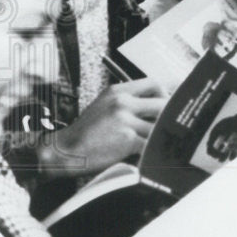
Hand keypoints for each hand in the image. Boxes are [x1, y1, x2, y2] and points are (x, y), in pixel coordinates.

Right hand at [38, 78, 167, 176]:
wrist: (64, 151)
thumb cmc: (86, 131)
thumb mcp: (105, 105)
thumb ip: (129, 101)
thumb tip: (159, 104)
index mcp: (118, 91)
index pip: (154, 83)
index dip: (167, 94)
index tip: (170, 104)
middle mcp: (122, 102)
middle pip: (163, 103)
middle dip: (170, 116)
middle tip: (172, 126)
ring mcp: (125, 120)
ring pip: (160, 125)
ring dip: (163, 135)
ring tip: (163, 141)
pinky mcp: (127, 139)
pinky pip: (151, 143)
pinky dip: (154, 150)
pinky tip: (153, 154)